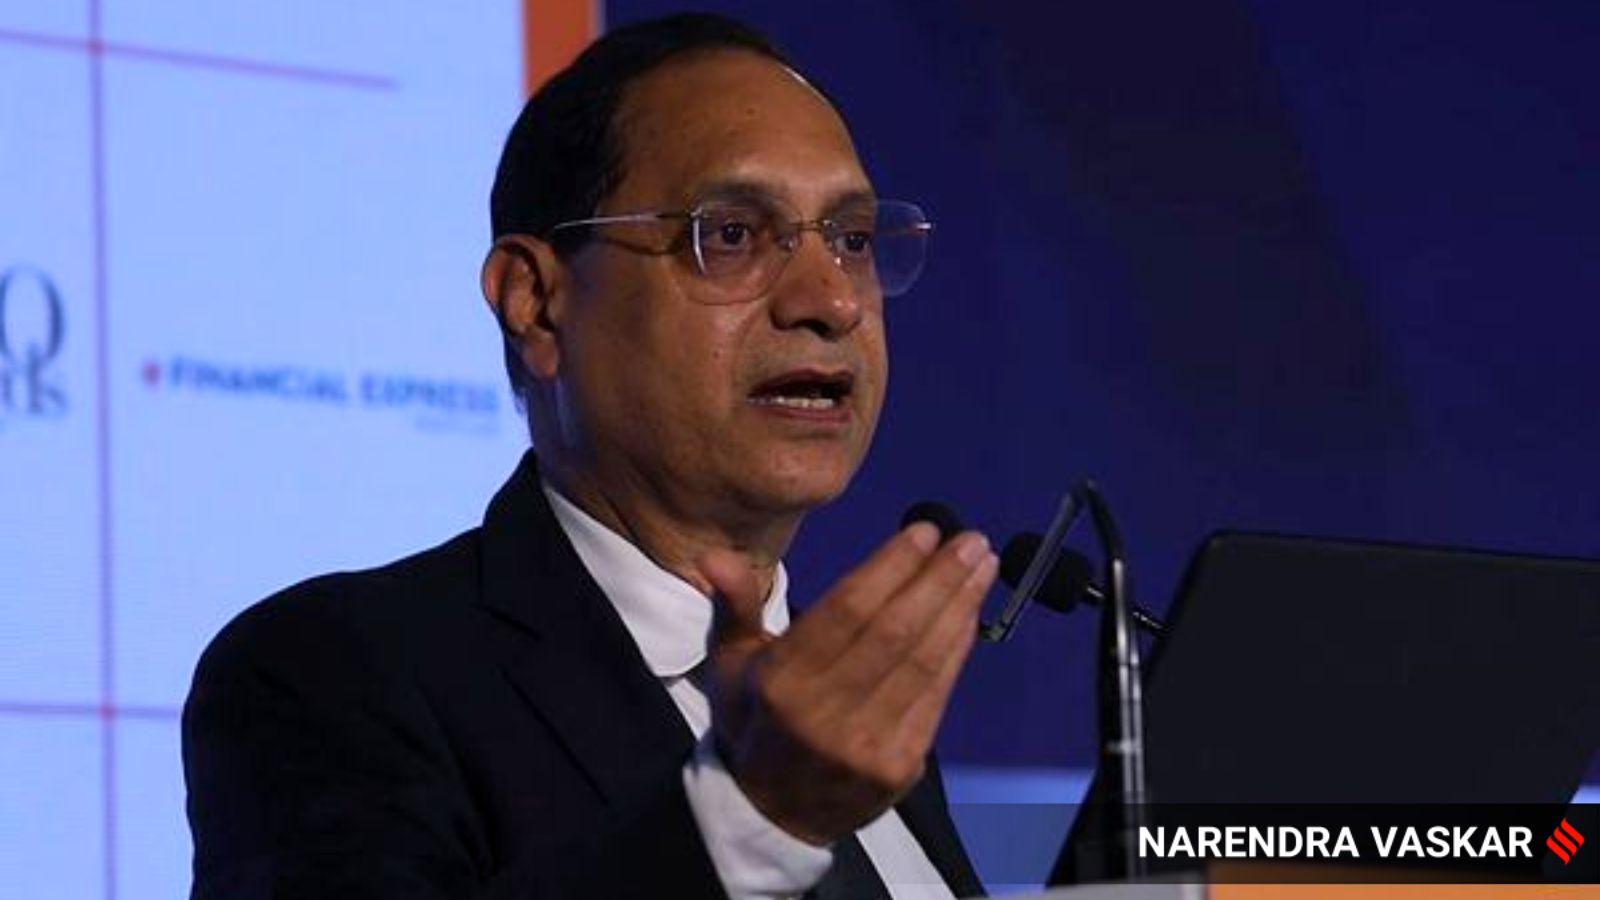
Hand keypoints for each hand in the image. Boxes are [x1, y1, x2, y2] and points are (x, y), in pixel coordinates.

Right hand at [698, 523, 997, 844]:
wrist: (772, 813)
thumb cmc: (755, 720)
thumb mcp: (730, 663)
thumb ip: (734, 605)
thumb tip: (715, 556)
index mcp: (780, 683)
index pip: (848, 611)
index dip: (892, 568)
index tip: (925, 532)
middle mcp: (824, 714)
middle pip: (895, 632)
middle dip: (939, 579)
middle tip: (971, 540)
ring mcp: (866, 744)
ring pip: (923, 662)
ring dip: (959, 608)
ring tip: (982, 565)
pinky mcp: (899, 766)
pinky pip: (935, 697)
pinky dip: (956, 651)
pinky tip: (969, 615)